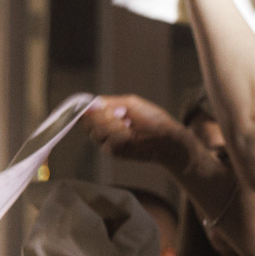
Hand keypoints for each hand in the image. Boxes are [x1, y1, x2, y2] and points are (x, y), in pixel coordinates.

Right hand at [86, 95, 200, 174]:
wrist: (169, 138)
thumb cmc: (153, 119)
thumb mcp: (131, 104)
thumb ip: (109, 103)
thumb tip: (89, 105)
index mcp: (105, 115)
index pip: (84, 113)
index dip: (89, 110)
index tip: (104, 108)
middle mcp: (102, 129)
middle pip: (87, 123)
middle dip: (102, 117)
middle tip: (122, 115)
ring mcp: (107, 142)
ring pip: (96, 132)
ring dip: (113, 126)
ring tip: (129, 125)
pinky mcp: (114, 152)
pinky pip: (108, 143)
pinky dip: (119, 135)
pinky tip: (130, 134)